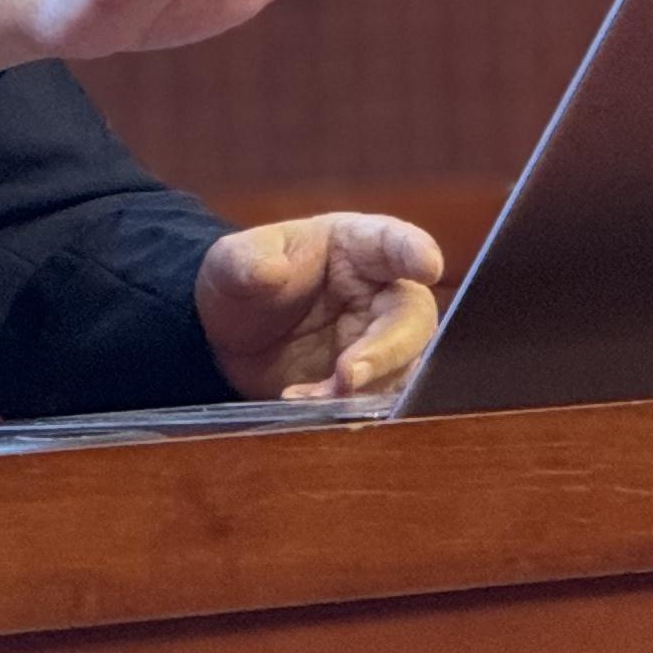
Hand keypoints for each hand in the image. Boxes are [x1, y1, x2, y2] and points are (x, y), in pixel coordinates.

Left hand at [196, 213, 445, 399]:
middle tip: (350, 375)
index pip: (392, 242)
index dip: (414, 252)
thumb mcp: (231, 262)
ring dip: (367, 388)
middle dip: (389, 348)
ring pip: (402, 367)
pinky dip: (347, 410)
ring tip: (316, 398)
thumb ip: (246, 261)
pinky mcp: (365, 384)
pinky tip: (307, 407)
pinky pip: (375, 401)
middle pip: (412, 317)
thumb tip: (270, 272)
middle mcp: (378, 293)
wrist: (224, 337)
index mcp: (356, 247)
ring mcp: (376, 341)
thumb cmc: (241, 282)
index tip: (428, 265)